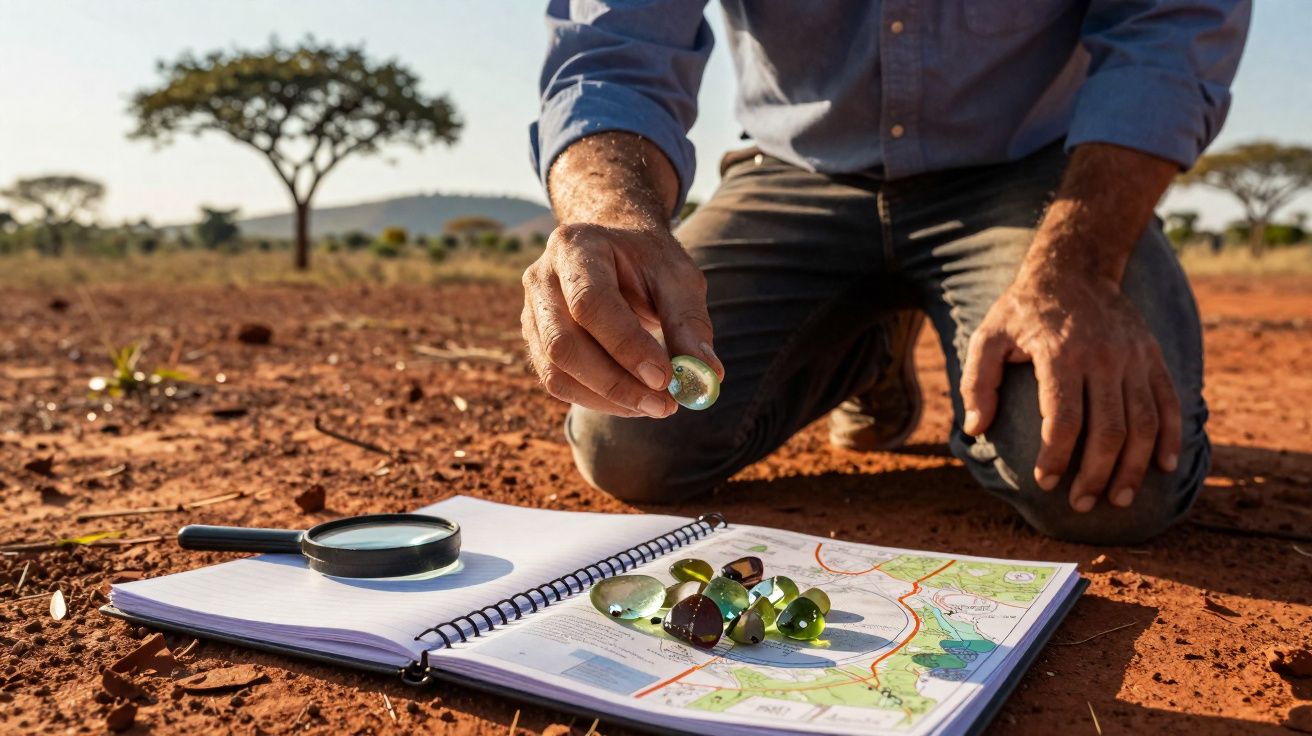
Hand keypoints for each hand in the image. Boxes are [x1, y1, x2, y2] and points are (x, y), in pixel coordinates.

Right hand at [521, 222, 722, 417]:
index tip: (665, 378)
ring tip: (656, 405)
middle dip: (616, 383)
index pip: (590, 303)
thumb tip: (706, 375)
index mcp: (575, 247)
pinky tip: (634, 401)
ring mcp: (532, 312)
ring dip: (608, 398)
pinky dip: (597, 400)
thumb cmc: (648, 261)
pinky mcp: (536, 341)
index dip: (626, 345)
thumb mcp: (677, 278)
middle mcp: (541, 279)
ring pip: (556, 371)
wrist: (616, 250)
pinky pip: (558, 382)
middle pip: (563, 343)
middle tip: (666, 405)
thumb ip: (689, 323)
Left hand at [960, 268, 1180, 511]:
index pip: (1063, 419)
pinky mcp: (1152, 356)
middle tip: (1080, 503)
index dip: (1056, 457)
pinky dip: (1172, 437)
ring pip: (1145, 423)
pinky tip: (1164, 467)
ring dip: (1135, 467)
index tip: (1045, 483)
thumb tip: (976, 429)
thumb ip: (978, 382)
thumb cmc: (1024, 309)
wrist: (1075, 267)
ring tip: (1119, 499)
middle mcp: (1104, 356)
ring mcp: (1134, 357)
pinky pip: (1169, 402)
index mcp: (1061, 354)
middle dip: (1097, 474)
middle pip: (1109, 429)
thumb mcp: (988, 335)